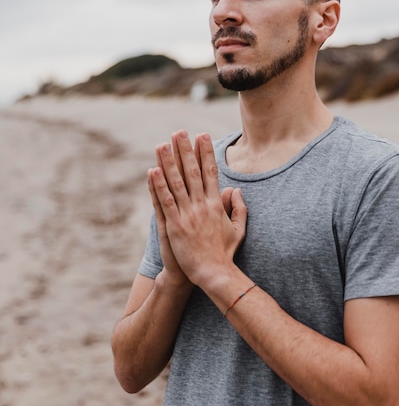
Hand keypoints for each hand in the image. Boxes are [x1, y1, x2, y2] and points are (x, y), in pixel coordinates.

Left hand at [149, 131, 246, 287]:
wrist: (214, 273)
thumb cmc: (225, 253)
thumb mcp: (238, 229)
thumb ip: (239, 209)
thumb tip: (236, 191)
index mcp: (216, 204)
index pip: (210, 172)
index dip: (206, 152)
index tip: (202, 136)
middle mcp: (202, 205)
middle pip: (192, 172)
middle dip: (186, 150)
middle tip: (180, 132)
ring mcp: (187, 214)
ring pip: (176, 182)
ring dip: (168, 162)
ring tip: (162, 144)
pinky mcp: (174, 225)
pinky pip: (165, 201)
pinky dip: (158, 185)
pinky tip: (152, 170)